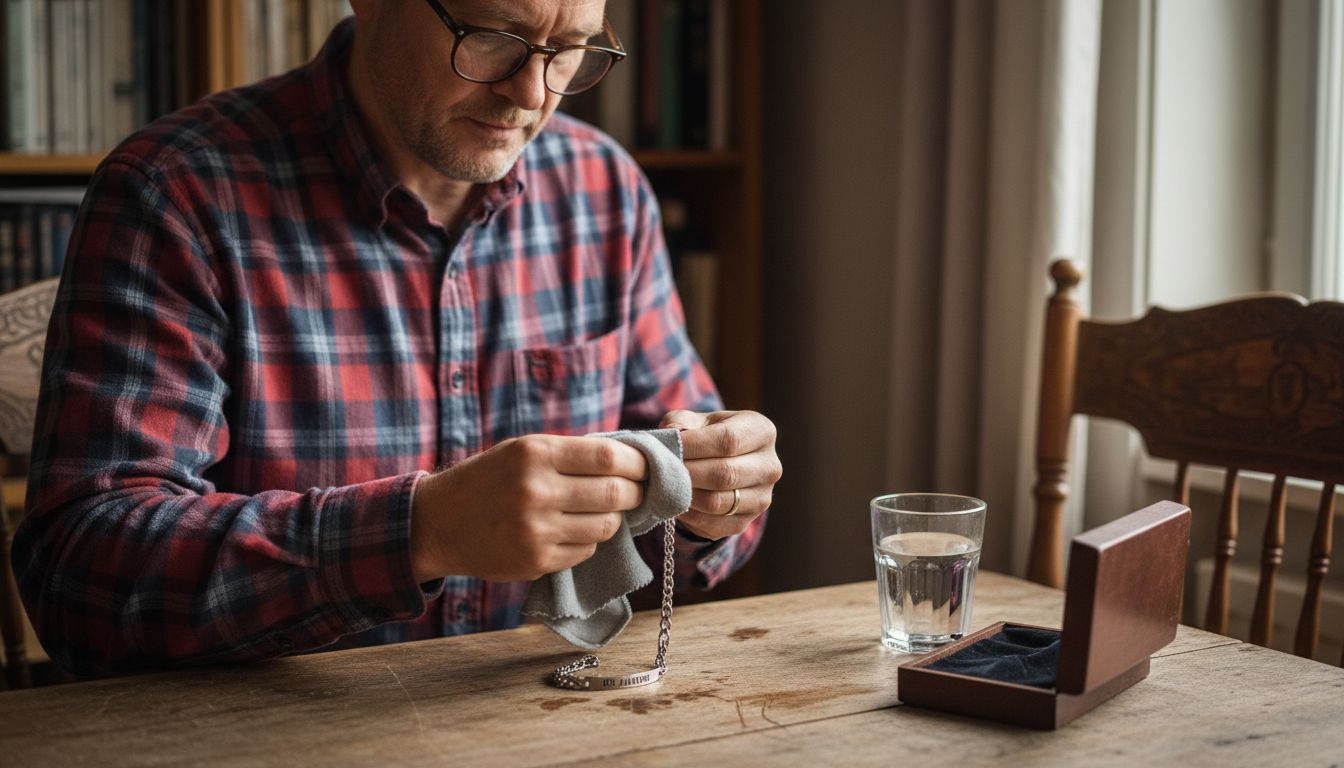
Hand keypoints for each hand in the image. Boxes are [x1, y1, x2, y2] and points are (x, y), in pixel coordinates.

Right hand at [410, 435, 648, 581]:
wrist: (438, 523)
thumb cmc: (489, 479)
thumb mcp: (521, 450)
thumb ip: (570, 453)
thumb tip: (631, 459)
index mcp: (534, 453)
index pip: (609, 457)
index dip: (637, 463)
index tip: (644, 467)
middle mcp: (535, 490)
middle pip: (615, 493)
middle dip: (635, 493)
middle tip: (636, 492)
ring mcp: (535, 530)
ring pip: (605, 526)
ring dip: (613, 518)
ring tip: (602, 511)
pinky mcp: (535, 561)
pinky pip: (585, 551)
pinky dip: (589, 541)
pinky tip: (573, 531)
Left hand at [659, 409, 780, 539]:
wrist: (722, 467)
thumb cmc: (708, 437)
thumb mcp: (698, 421)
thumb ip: (682, 421)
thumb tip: (670, 433)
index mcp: (762, 432)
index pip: (729, 440)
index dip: (695, 445)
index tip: (668, 446)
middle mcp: (770, 466)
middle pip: (725, 474)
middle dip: (687, 472)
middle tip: (662, 469)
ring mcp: (761, 498)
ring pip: (717, 502)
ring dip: (685, 495)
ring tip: (666, 484)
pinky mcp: (745, 522)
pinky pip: (712, 523)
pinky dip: (688, 515)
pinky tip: (675, 501)